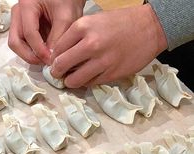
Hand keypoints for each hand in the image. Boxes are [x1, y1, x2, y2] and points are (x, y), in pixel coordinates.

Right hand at [8, 0, 85, 64]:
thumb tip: (51, 58)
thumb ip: (58, 37)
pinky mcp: (25, 27)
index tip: (51, 60)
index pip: (28, 33)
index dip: (39, 50)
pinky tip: (46, 54)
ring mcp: (20, 20)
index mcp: (26, 6)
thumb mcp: (66, 17)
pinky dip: (33, 51)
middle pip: (15, 41)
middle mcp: (18, 14)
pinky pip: (24, 43)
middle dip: (29, 56)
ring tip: (46, 59)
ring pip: (17, 44)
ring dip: (30, 54)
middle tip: (45, 63)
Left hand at [51, 4, 167, 87]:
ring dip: (69, 81)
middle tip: (57, 73)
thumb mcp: (94, 20)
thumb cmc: (120, 22)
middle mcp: (90, 44)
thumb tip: (61, 54)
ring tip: (71, 78)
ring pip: (74, 79)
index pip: (57, 49)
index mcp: (83, 27)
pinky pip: (90, 83)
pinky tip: (88, 77)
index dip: (53, 58)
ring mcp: (102, 61)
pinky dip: (86, 82)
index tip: (54, 62)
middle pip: (61, 65)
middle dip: (56, 72)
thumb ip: (76, 36)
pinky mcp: (112, 74)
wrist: (149, 28)